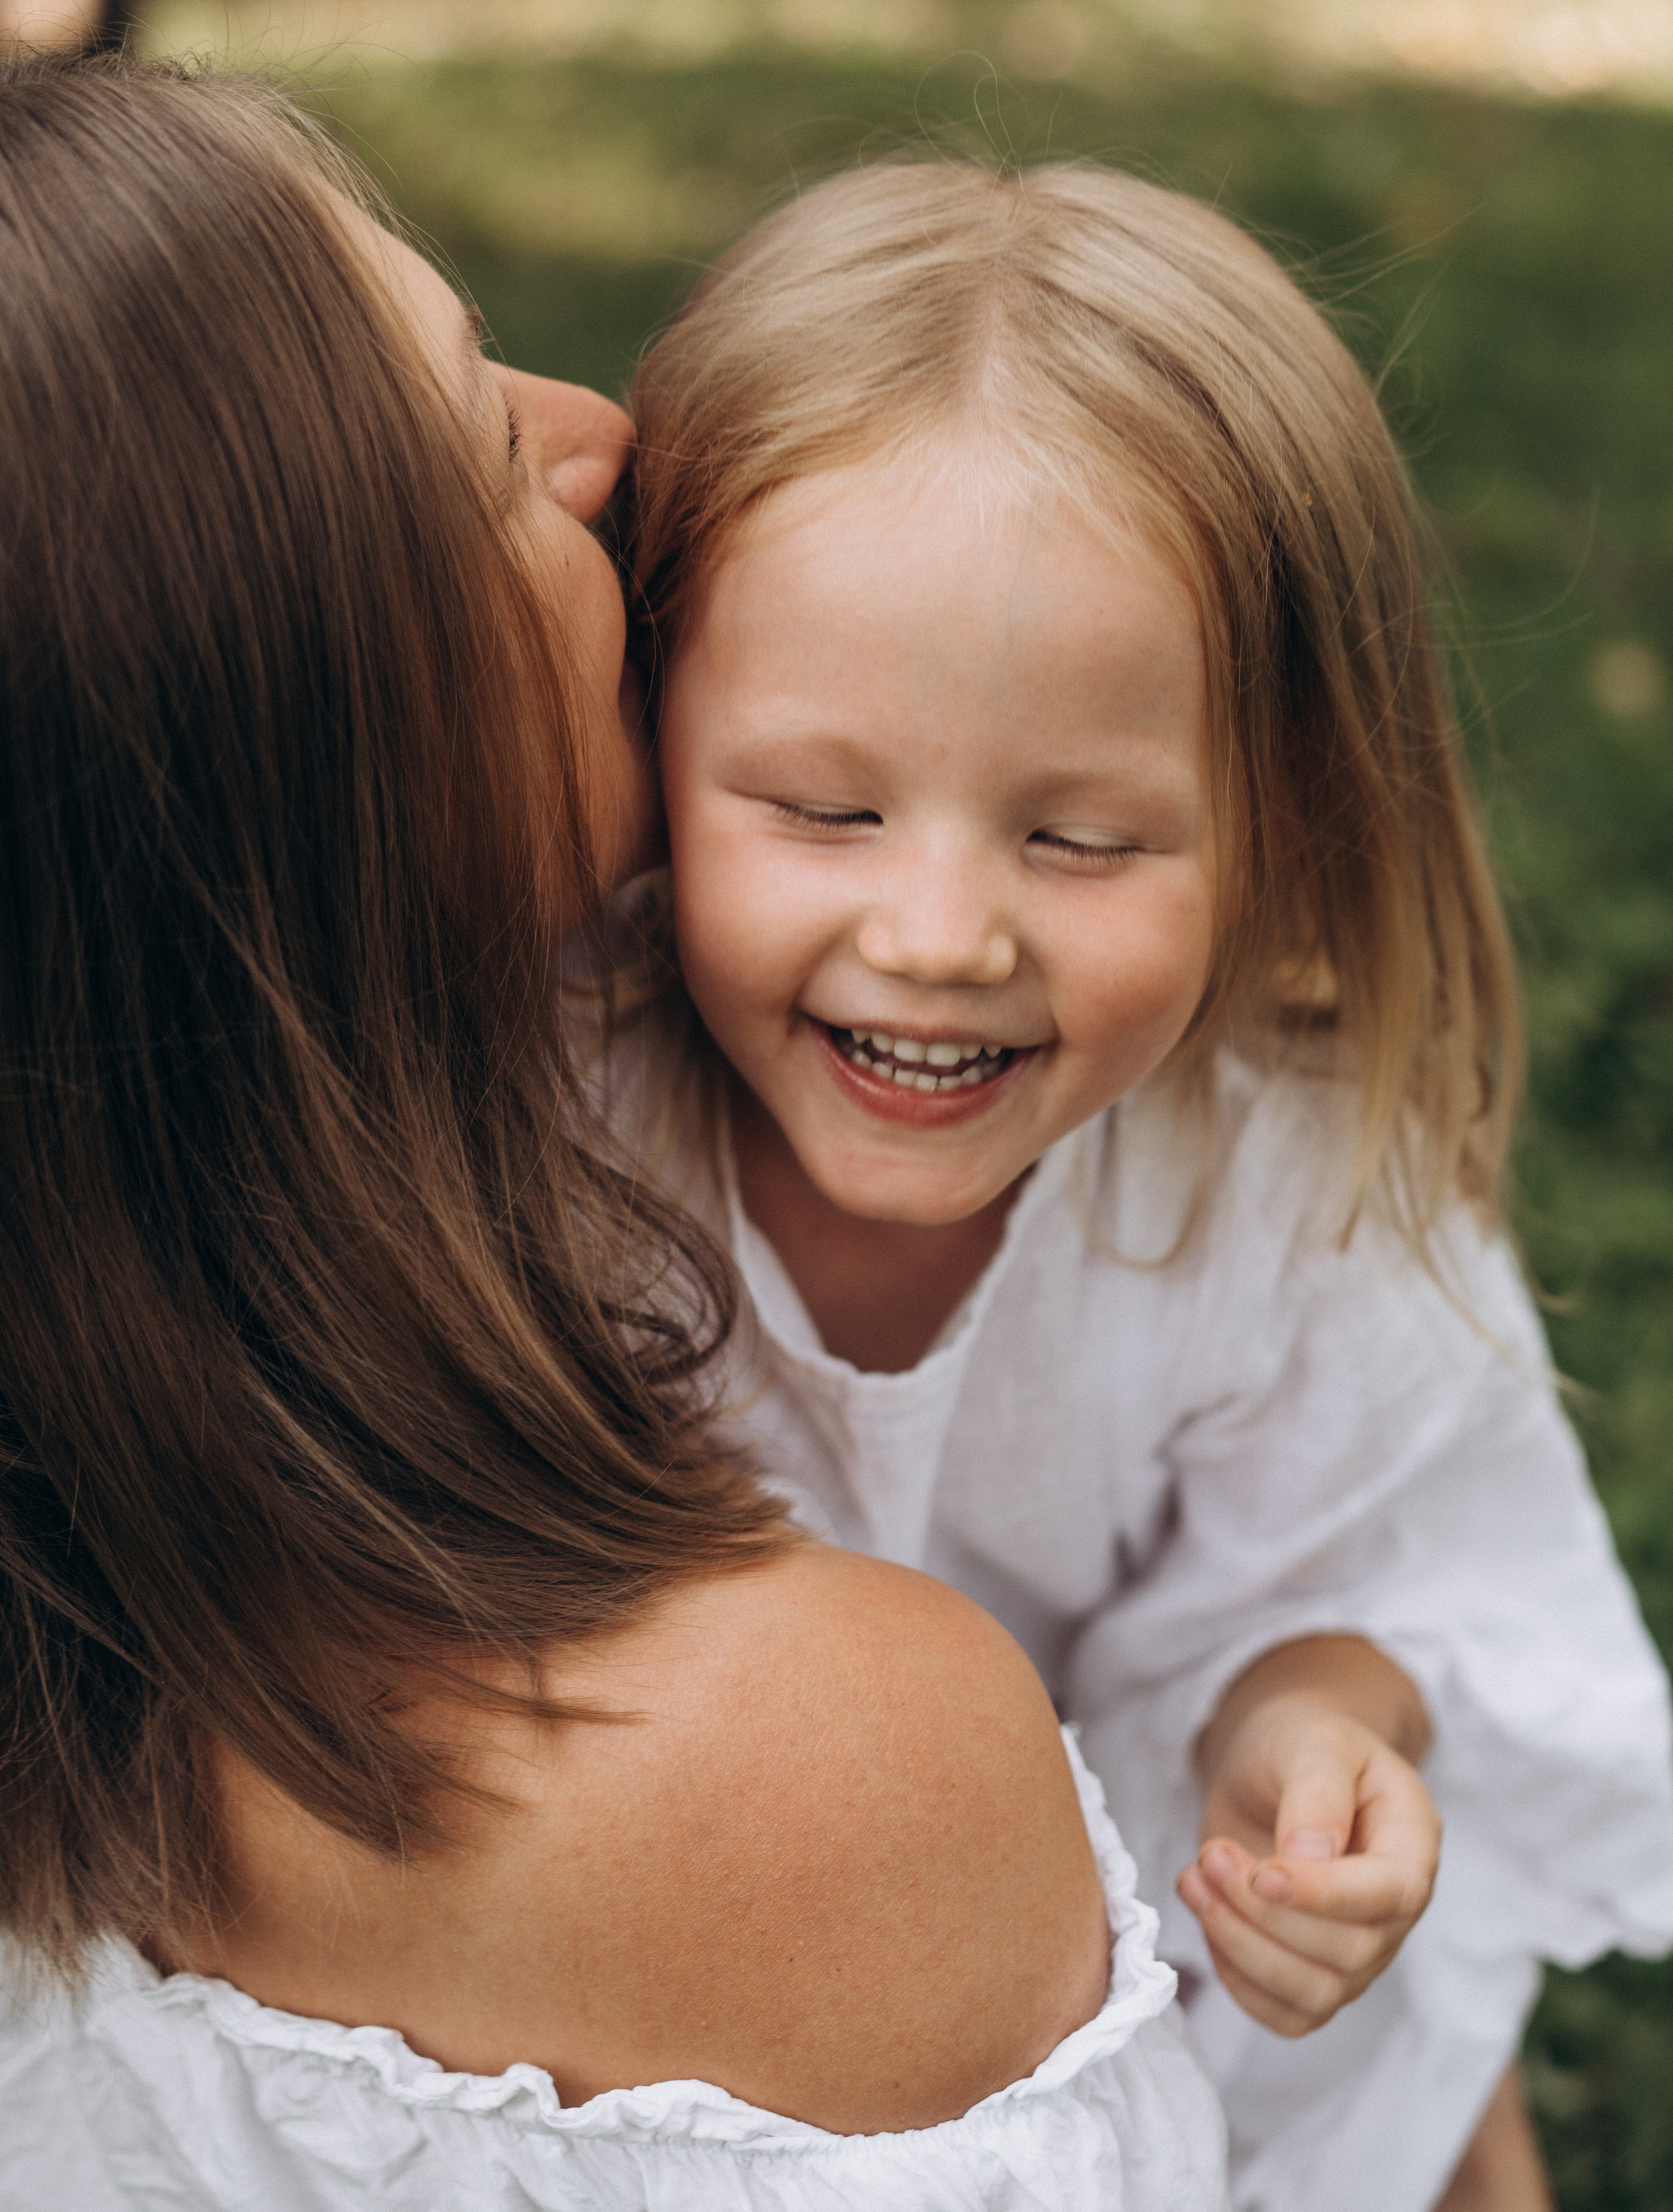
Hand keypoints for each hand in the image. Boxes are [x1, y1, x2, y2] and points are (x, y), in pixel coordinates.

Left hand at [1177, 1641, 1441, 2037]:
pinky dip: (1236, 1980)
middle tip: (1209, 1856)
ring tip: (1194, 1879)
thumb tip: (1308, 1860)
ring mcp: (1357, 1950)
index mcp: (1412, 1844)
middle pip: (1349, 1954)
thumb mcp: (1313, 1742)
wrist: (1274, 1764)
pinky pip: (1285, 2014)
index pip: (1390, 1895)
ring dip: (1241, 1946)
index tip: (1260, 1872)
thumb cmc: (1301, 1743)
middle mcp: (1392, 1909)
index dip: (1325, 1896)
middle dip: (1266, 1915)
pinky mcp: (1312, 1973)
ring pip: (1315, 1994)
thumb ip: (1316, 1792)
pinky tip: (1206, 1917)